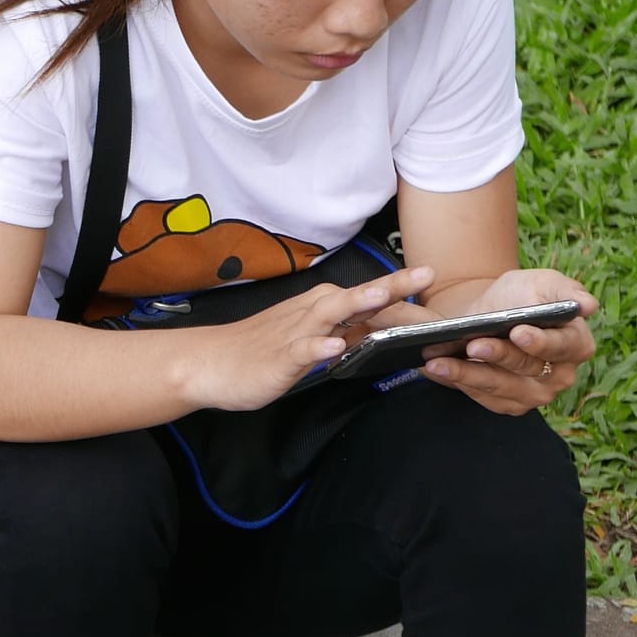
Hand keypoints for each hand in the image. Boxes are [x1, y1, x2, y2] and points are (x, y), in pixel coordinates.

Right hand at [175, 267, 436, 413]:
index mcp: (318, 310)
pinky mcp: (277, 358)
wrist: (207, 363)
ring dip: (356, 304)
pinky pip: (300, 351)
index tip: (428, 280)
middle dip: (390, 285)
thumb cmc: (255, 351)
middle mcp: (309, 315)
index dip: (397, 290)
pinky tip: (334, 347)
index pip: (363, 296)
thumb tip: (370, 331)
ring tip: (383, 296)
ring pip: (330, 314)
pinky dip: (317, 347)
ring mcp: (293, 334)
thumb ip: (337, 333)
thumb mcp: (304, 340)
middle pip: (354, 295)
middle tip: (425, 274)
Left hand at [419, 267, 595, 416]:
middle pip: (527, 369)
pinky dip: (458, 382)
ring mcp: (535, 394)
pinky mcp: (510, 404)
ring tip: (439, 362)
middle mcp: (560, 375)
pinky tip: (436, 369)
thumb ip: (566, 291)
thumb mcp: (543, 283)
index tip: (518, 332)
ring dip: (469, 375)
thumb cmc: (523, 296)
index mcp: (577, 344)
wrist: (491, 314)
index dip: (540, 341)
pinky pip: (483, 397)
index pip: (561, 346)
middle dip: (498, 357)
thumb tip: (588, 305)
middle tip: (472, 345)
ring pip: (501, 388)